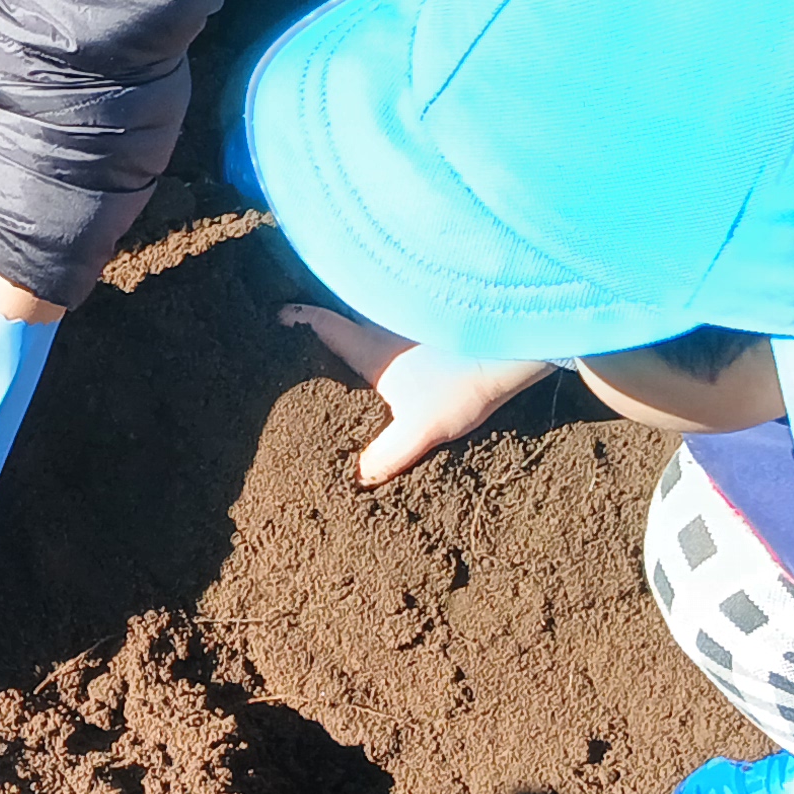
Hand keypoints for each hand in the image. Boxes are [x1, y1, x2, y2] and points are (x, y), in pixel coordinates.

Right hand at [281, 308, 554, 484]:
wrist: (517, 352)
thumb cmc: (462, 383)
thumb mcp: (422, 427)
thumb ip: (387, 454)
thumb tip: (357, 479)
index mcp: (370, 347)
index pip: (323, 325)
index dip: (297, 320)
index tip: (275, 317)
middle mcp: (385, 327)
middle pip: (344, 314)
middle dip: (324, 319)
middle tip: (302, 329)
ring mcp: (411, 323)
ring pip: (372, 316)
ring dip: (357, 320)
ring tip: (342, 339)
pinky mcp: (436, 327)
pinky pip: (398, 323)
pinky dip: (387, 329)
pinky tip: (395, 351)